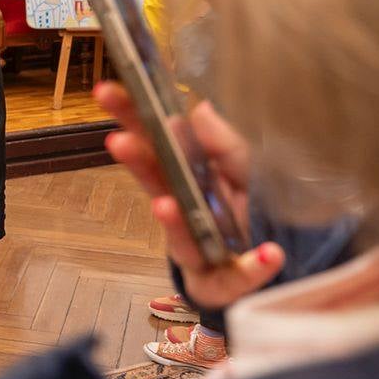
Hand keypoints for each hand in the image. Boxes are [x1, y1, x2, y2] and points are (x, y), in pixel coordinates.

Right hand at [93, 82, 283, 309]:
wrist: (272, 266)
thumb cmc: (246, 215)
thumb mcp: (244, 171)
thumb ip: (225, 145)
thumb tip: (199, 109)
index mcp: (184, 179)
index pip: (153, 144)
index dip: (129, 118)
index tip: (106, 92)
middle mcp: (182, 213)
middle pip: (155, 186)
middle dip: (137, 163)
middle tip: (117, 141)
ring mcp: (197, 251)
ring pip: (181, 239)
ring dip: (173, 223)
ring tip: (165, 205)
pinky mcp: (221, 286)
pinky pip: (237, 278)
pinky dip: (255, 267)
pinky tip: (270, 255)